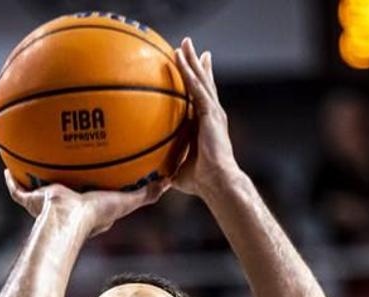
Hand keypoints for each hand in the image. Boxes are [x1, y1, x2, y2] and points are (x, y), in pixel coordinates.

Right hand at [3, 169, 169, 237]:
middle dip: (59, 176)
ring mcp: (44, 203)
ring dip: (32, 177)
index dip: (88, 180)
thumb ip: (146, 193)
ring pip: (36, 187)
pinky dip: (10, 181)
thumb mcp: (126, 201)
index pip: (85, 190)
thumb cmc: (94, 213)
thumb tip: (167, 182)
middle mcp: (63, 203)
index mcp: (84, 205)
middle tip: (60, 161)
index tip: (90, 169)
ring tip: (28, 159)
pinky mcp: (29, 200)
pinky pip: (16, 188)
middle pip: (60, 187)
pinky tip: (5, 167)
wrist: (66, 218)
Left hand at [172, 37, 238, 200]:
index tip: (193, 68)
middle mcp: (212, 114)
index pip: (201, 98)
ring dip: (192, 60)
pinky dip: (189, 72)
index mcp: (206, 125)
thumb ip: (168, 164)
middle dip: (196, 63)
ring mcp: (213, 112)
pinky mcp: (211, 113)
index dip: (197, 82)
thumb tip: (151, 175)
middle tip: (190, 46)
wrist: (217, 181)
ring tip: (185, 43)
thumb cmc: (200, 181)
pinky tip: (181, 59)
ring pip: (201, 79)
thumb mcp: (178, 169)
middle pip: (203, 82)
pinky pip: (197, 88)